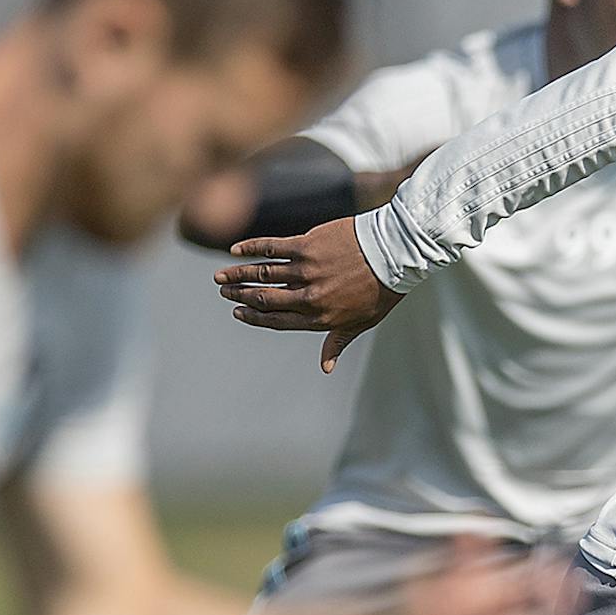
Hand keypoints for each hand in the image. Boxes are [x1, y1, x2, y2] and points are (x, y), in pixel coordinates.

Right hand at [214, 219, 403, 371]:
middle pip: (265, 299)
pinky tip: (235, 251)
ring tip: (222, 277)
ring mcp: (306, 271)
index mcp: (320, 318)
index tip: (238, 312)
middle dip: (241, 296)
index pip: (277, 321)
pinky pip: (271, 248)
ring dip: (238, 276)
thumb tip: (325, 367)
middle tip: (224, 293)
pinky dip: (251, 249)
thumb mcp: (361, 323)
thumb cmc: (380, 290)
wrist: (393, 254)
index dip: (255, 317)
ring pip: (262, 274)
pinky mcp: (306, 246)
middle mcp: (309, 297)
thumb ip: (337, 342)